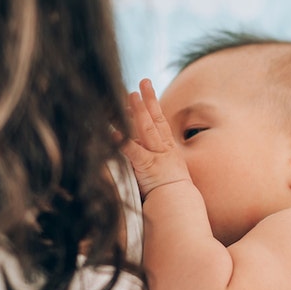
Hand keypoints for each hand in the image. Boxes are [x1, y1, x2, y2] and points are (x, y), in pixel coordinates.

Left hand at [119, 78, 190, 198]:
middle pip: (156, 119)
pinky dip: (122, 141)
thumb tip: (137, 151)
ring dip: (138, 110)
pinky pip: (133, 151)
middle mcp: (164, 149)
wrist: (179, 207)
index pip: (160, 123)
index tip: (144, 92)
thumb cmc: (171, 195)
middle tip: (143, 81)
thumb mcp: (165, 173)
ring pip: (147, 128)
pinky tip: (111, 132)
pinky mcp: (148, 166)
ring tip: (130, 94)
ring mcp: (157, 156)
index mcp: (169, 150)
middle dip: (149, 99)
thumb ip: (151, 161)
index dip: (153, 105)